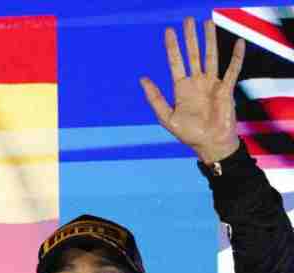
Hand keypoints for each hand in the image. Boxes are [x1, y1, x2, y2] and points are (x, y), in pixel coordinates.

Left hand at [140, 17, 243, 163]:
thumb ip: (155, 98)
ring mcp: (212, 84)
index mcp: (181, 89)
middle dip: (190, 38)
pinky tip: (238, 43)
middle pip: (193, 54)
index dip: (172, 47)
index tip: (168, 31)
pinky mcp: (226, 89)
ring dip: (209, 40)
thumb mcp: (167, 117)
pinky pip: (233, 69)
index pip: (175, 62)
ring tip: (207, 23)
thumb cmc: (189, 134)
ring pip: (210, 56)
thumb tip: (142, 78)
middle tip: (188, 20)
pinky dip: (236, 56)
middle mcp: (196, 83)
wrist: (210, 144)